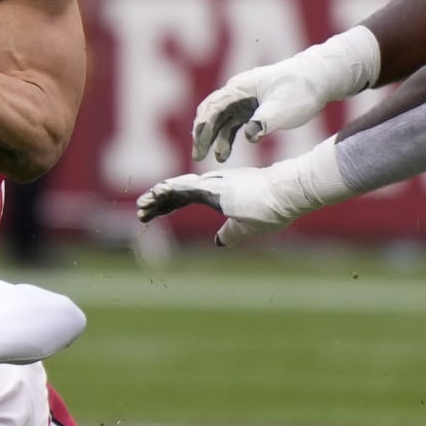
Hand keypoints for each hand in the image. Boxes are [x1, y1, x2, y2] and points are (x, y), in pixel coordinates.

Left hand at [136, 167, 302, 246]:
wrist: (286, 196)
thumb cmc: (272, 210)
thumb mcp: (246, 228)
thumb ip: (231, 233)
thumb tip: (218, 242)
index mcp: (218, 193)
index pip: (185, 198)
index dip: (166, 206)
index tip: (150, 214)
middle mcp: (212, 185)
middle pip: (176, 193)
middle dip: (156, 203)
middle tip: (140, 212)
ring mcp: (212, 184)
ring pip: (177, 189)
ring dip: (158, 198)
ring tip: (141, 206)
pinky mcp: (214, 186)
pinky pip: (186, 188)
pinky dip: (169, 191)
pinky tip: (155, 194)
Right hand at [191, 61, 325, 162]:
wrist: (318, 78)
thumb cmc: (300, 90)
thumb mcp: (282, 109)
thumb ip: (264, 122)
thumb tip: (249, 136)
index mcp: (240, 87)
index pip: (213, 107)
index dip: (204, 128)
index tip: (200, 146)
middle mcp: (237, 91)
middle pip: (211, 113)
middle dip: (202, 135)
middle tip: (198, 156)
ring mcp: (244, 99)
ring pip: (220, 120)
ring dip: (215, 138)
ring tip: (216, 159)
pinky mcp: (252, 107)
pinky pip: (232, 123)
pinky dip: (226, 137)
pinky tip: (225, 152)